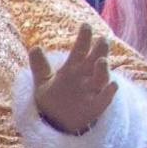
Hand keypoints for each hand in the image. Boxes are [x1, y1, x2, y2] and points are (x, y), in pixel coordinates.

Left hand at [30, 22, 116, 136]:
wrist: (56, 122)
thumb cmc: (52, 99)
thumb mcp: (42, 82)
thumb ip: (39, 66)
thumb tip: (34, 47)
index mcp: (72, 68)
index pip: (79, 50)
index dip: (83, 38)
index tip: (85, 25)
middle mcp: (85, 76)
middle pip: (94, 60)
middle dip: (99, 50)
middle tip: (102, 39)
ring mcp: (92, 90)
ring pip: (101, 77)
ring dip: (103, 69)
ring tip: (102, 60)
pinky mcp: (96, 106)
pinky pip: (105, 98)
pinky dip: (109, 92)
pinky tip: (112, 86)